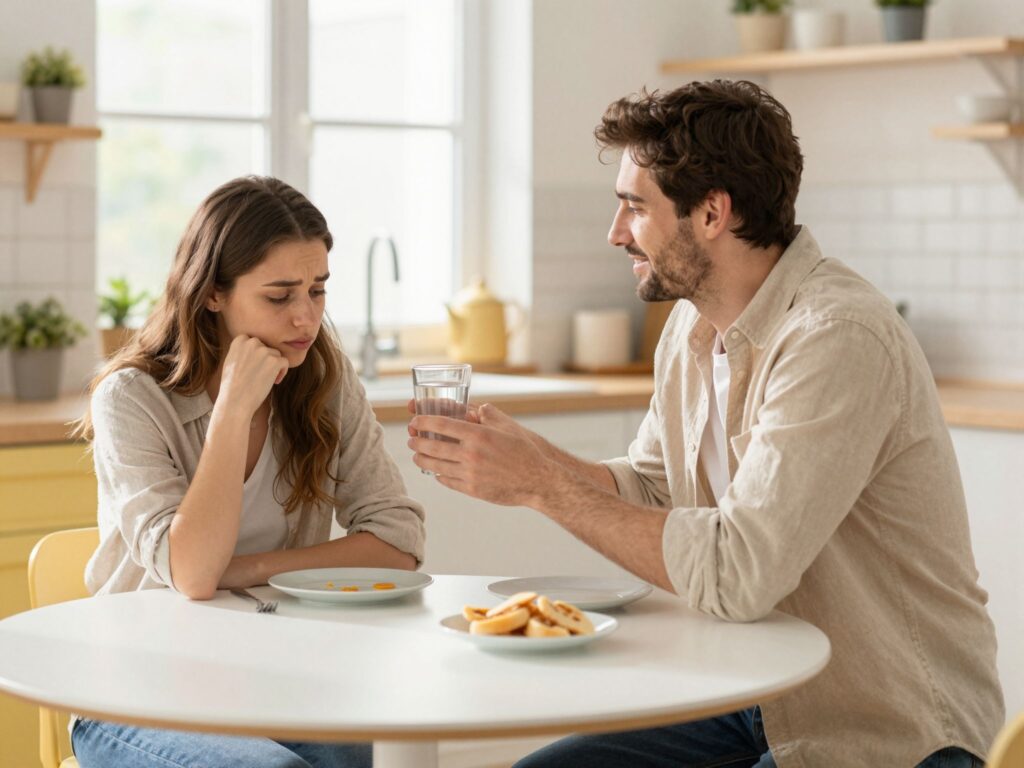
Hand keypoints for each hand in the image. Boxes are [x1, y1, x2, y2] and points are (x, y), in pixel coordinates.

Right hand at [217, 335, 288, 419]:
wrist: (235, 401)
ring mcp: (263, 351)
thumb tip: (256, 347)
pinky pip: (284, 362)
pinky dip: (282, 372)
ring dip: (274, 366)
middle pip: (265, 347)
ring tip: (266, 380)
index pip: (253, 341)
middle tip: (260, 374)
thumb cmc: (232, 386)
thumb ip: (242, 351)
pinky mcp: (274, 361)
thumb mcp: (231, 361)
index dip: (256, 354)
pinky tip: (275, 382)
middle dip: (265, 359)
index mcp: (239, 341)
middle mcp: (251, 343)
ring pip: (276, 354)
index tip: (253, 366)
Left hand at [407, 403, 556, 505]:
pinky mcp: (472, 490)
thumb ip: (487, 414)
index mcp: (478, 435)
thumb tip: (473, 408)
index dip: (424, 422)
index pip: (442, 425)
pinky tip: (435, 472)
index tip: (415, 420)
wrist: (538, 480)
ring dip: (422, 460)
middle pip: (433, 447)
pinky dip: (438, 475)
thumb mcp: (507, 426)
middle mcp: (471, 454)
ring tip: (417, 456)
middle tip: (411, 439)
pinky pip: (448, 481)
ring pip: (436, 466)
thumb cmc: (524, 450)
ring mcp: (470, 474)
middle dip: (417, 442)